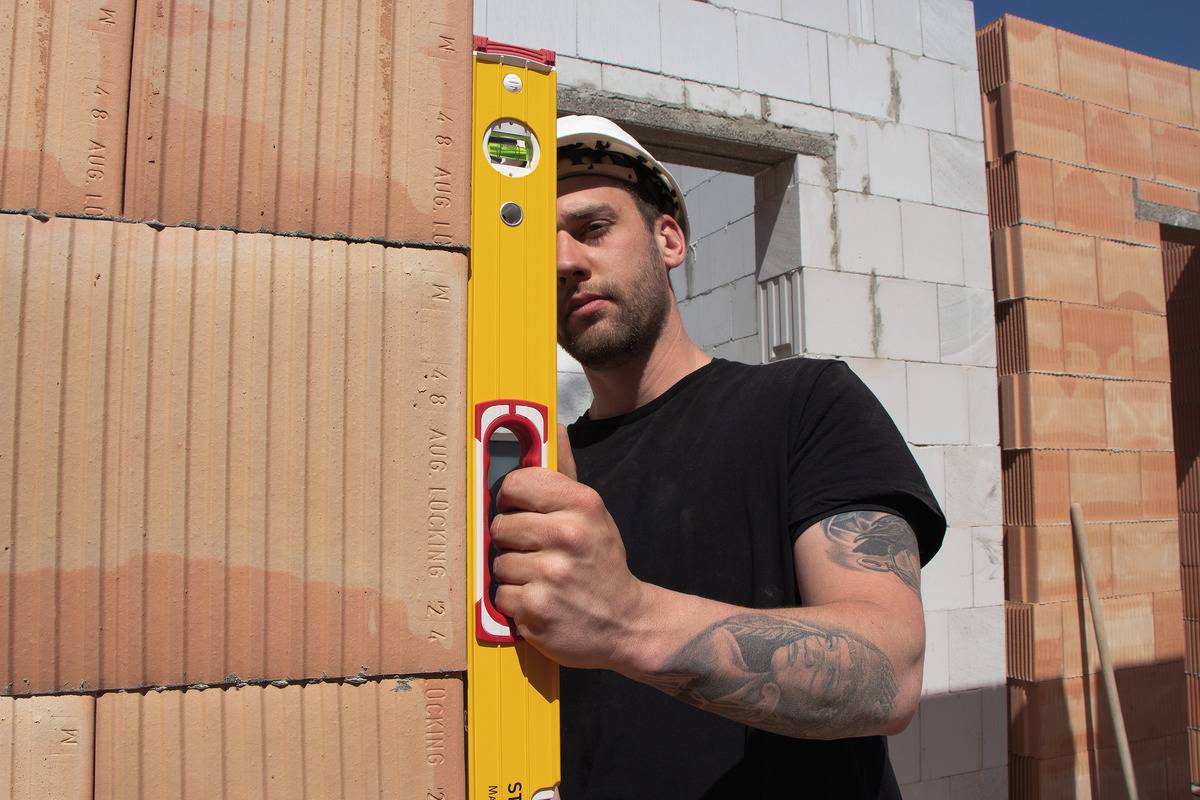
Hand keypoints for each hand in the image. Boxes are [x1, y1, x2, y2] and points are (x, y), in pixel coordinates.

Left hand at [489, 428, 644, 669]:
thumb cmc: (601, 563)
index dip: (511, 498)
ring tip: (541, 579)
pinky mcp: (536, 609)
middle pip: (499, 526)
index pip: (516, 483)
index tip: (520, 510)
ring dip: (513, 575)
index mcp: (581, 504)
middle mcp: (567, 535)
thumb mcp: (593, 512)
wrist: (626, 623)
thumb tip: (551, 426)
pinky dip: (515, 603)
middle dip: (512, 542)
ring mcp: (551, 574)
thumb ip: (565, 473)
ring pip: (497, 563)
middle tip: (536, 552)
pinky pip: (500, 596)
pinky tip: (540, 601)